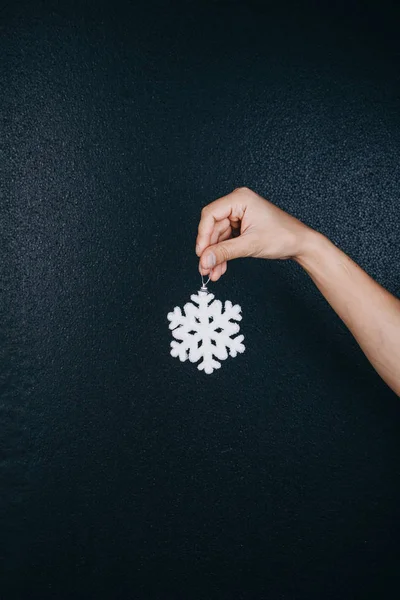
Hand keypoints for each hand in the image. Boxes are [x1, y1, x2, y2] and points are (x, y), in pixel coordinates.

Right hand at [195, 187, 314, 280]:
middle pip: (213, 227)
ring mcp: (239, 215)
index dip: (203, 235)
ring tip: (212, 271)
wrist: (300, 244)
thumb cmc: (283, 236)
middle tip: (205, 267)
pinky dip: (223, 254)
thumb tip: (205, 259)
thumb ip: (225, 252)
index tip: (201, 253)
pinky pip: (226, 240)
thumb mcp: (250, 245)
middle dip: (209, 249)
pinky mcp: (242, 226)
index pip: (210, 214)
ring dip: (215, 255)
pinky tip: (220, 267)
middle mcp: (238, 204)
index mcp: (240, 199)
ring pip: (218, 237)